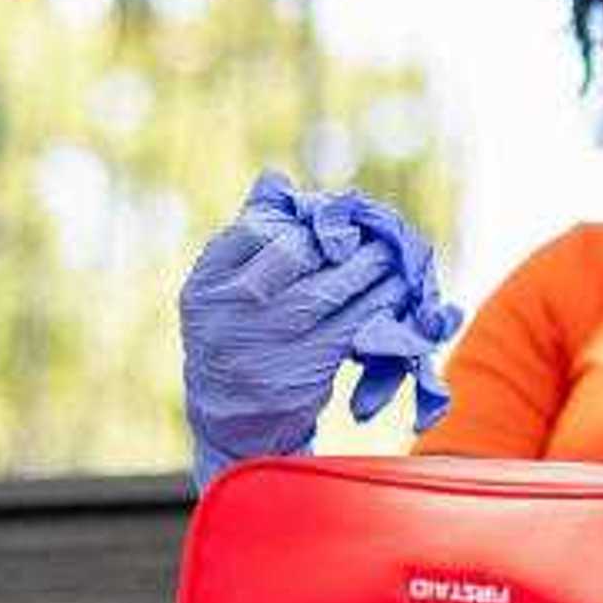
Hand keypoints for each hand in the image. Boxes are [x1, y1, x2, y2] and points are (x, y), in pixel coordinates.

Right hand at [179, 172, 461, 486]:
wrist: (231, 422)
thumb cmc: (232, 339)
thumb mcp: (222, 290)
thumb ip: (249, 235)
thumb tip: (275, 180)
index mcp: (206, 284)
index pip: (257, 231)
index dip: (301, 224)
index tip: (330, 224)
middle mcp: (231, 311)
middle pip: (300, 257)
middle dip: (345, 242)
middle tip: (378, 232)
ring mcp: (266, 343)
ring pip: (332, 291)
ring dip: (372, 271)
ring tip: (395, 258)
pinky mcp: (302, 372)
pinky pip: (351, 328)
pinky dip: (378, 308)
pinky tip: (396, 296)